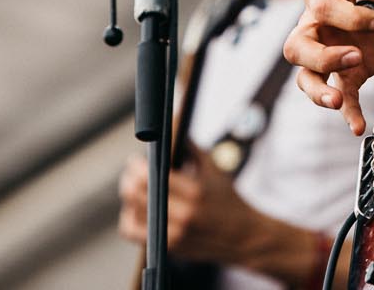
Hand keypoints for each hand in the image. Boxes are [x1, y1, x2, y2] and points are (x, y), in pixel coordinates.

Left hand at [118, 148, 251, 262]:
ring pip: (132, 214)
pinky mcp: (170, 248)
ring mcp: (176, 235)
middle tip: (131, 172)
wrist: (244, 236)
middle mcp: (184, 215)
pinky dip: (129, 220)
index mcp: (195, 192)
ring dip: (128, 198)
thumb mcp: (215, 170)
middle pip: (136, 194)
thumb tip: (172, 125)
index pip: (151, 177)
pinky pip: (134, 233)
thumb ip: (191, 148)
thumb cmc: (229, 200)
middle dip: (129, 179)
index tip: (136, 160)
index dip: (137, 166)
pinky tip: (135, 210)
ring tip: (133, 189)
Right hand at [282, 0, 373, 135]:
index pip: (322, 8)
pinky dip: (348, 113)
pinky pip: (342, 95)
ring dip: (319, 92)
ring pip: (307, 77)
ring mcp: (329, 50)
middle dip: (320, 58)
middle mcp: (317, 24)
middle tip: (355, 57)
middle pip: (297, 48)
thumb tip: (371, 0)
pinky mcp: (349, 71)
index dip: (350, 17)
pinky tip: (358, 126)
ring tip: (338, 100)